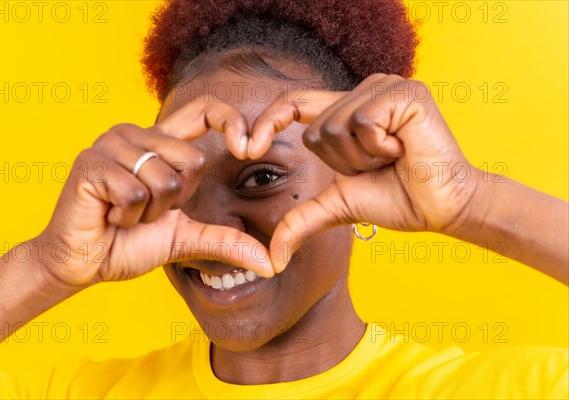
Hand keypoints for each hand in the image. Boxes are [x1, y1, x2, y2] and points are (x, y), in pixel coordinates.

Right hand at [36, 99, 273, 286]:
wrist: (83, 264)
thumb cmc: (130, 244)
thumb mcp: (187, 238)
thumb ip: (226, 241)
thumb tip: (271, 263)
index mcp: (159, 142)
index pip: (203, 110)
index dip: (230, 121)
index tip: (247, 150)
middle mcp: (135, 134)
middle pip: (192, 160)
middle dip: (176, 200)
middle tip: (145, 210)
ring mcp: (110, 144)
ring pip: (164, 179)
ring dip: (149, 212)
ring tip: (123, 213)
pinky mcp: (90, 163)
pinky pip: (135, 193)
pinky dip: (127, 217)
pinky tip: (108, 216)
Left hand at [249, 74, 479, 272]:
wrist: (442, 208)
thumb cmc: (397, 200)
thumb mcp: (338, 206)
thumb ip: (302, 220)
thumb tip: (273, 261)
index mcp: (346, 112)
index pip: (292, 103)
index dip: (267, 121)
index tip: (245, 149)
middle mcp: (363, 92)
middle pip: (315, 129)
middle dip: (343, 163)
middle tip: (380, 166)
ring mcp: (385, 87)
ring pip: (336, 125)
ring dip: (362, 157)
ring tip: (394, 157)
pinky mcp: (404, 92)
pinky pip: (363, 122)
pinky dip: (379, 148)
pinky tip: (404, 148)